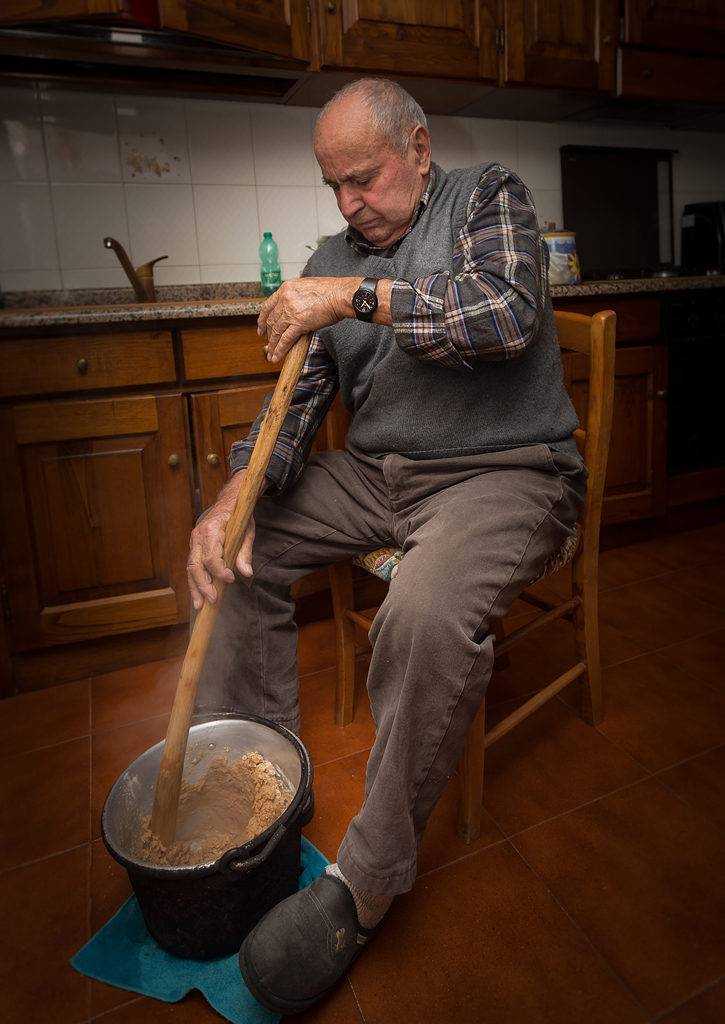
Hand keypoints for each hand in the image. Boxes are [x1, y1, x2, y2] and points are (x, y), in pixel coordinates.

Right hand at [186, 471, 266, 609]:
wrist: (229, 502)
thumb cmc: (239, 516)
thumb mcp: (248, 531)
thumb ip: (245, 552)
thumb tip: (247, 573)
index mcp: (212, 530)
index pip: (211, 557)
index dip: (219, 571)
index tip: (231, 579)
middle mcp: (198, 536)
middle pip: (196, 566)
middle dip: (203, 585)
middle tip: (213, 601)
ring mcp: (194, 542)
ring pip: (190, 569)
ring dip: (195, 588)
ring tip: (199, 606)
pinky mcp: (194, 547)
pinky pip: (191, 566)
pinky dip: (194, 582)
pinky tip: (198, 596)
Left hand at [258, 277, 358, 362]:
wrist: (340, 294)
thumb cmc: (331, 290)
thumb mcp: (306, 287)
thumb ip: (296, 296)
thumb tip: (295, 308)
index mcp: (285, 288)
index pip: (267, 306)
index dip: (262, 319)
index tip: (260, 328)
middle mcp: (284, 299)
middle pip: (270, 321)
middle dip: (267, 335)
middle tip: (267, 343)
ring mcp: (290, 312)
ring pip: (275, 332)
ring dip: (272, 346)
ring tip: (271, 355)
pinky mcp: (298, 324)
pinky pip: (285, 340)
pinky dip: (280, 350)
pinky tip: (277, 357)